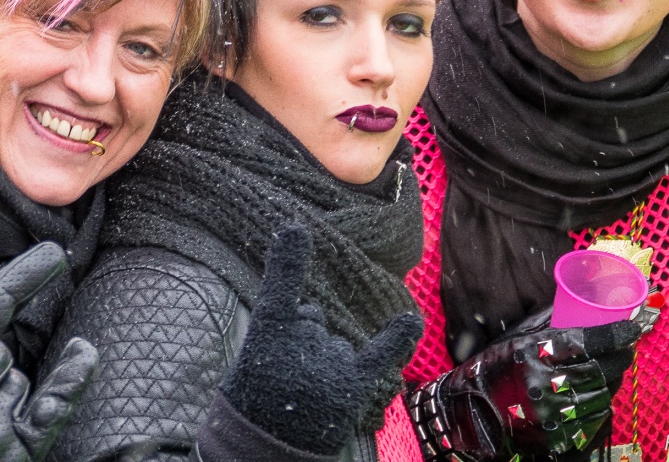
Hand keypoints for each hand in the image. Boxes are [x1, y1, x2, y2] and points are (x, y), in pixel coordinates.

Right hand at [219, 224, 422, 454]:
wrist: (266, 447)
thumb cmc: (258, 396)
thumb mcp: (258, 353)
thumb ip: (286, 326)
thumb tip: (310, 312)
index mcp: (268, 331)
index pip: (279, 288)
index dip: (288, 259)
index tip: (294, 229)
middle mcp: (301, 342)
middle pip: (314, 319)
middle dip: (305, 341)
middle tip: (285, 376)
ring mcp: (329, 362)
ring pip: (338, 341)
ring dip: (326, 361)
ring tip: (304, 393)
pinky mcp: (351, 384)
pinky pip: (378, 354)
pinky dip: (396, 337)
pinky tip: (411, 321)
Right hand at [406, 311, 642, 459]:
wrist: (471, 411)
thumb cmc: (492, 366)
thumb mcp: (516, 335)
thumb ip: (548, 320)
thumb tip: (580, 298)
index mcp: (537, 353)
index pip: (591, 341)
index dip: (618, 333)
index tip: (634, 325)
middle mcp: (548, 385)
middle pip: (603, 368)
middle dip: (622, 355)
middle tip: (627, 344)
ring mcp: (556, 415)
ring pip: (603, 393)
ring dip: (614, 377)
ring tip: (612, 365)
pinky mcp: (561, 436)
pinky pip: (595, 417)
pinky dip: (602, 401)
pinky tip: (597, 390)